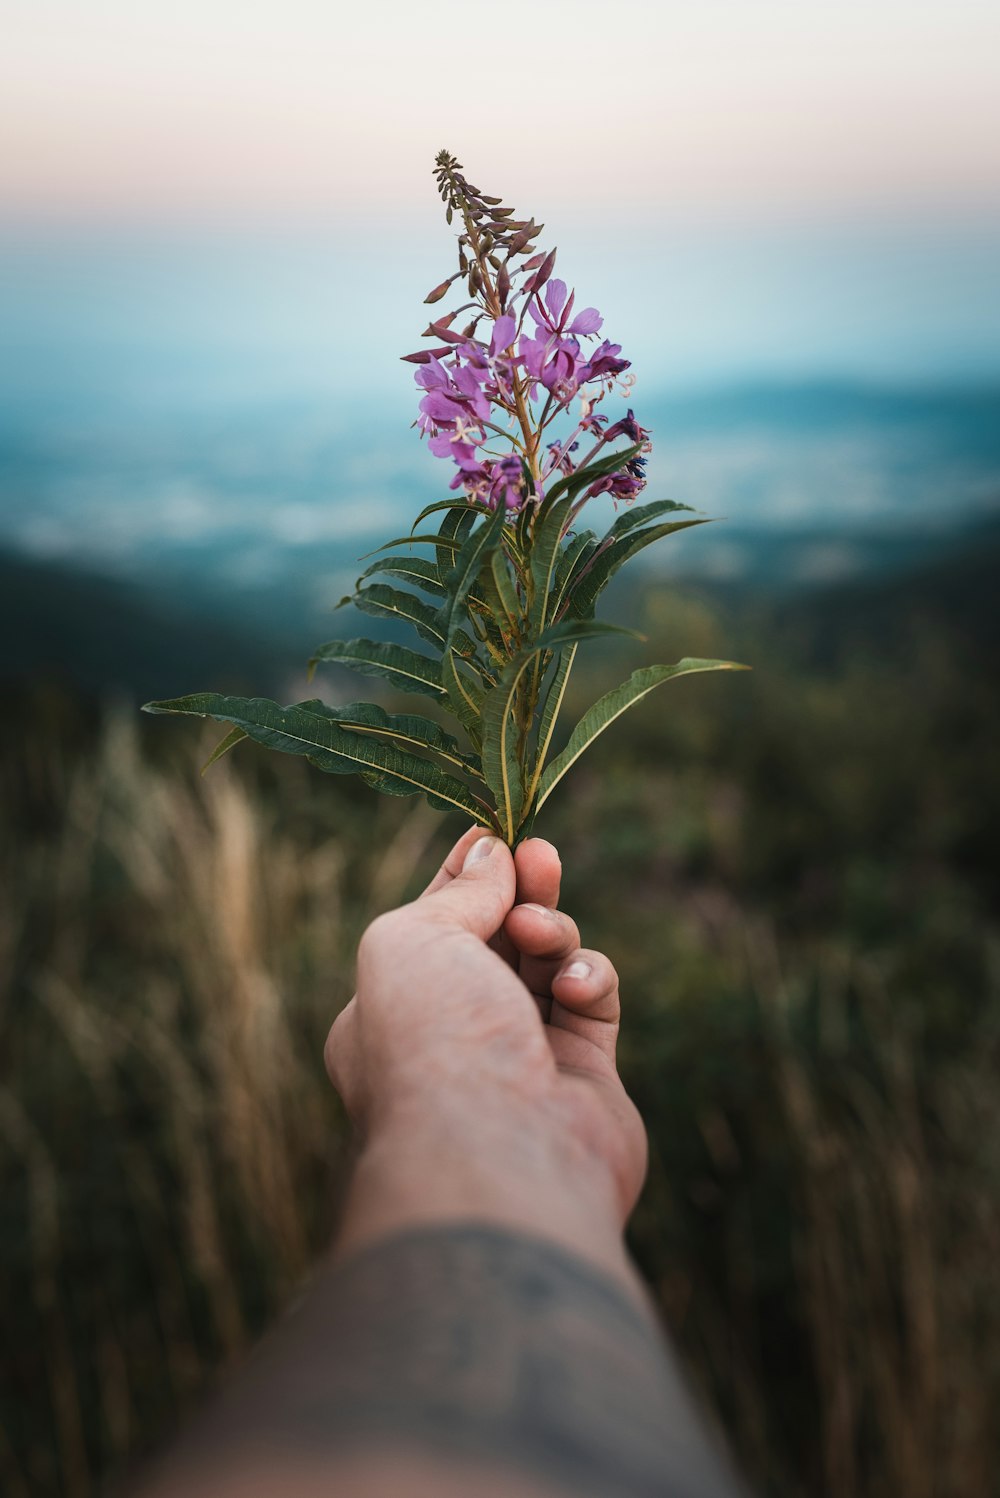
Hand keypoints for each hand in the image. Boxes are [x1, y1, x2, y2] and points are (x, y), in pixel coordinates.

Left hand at [325, 827, 646, 1272]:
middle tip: (542, 854)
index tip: (494, 832)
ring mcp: (521, 1055)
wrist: (499, 1157)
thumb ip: (456, 892)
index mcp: (392, 1008)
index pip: (433, 924)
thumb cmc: (433, 1046)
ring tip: (542, 929)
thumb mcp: (414, 941)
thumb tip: (490, 852)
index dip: (464, 875)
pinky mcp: (585, 1075)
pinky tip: (573, 986)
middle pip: (496, 937)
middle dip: (520, 890)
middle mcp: (454, 1034)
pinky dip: (587, 977)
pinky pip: (592, 1000)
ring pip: (548, 962)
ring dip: (551, 930)